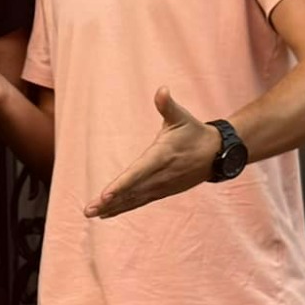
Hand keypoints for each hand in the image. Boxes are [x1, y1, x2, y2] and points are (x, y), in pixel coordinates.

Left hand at [85, 88, 222, 218]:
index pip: (137, 172)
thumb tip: (162, 90)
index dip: (121, 185)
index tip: (105, 195)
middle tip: (89, 210)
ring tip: (91, 213)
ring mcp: (161, 186)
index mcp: (162, 156)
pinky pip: (139, 202)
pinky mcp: (161, 192)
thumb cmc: (194, 132)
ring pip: (133, 199)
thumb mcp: (182, 116)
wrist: (216, 154)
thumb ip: (168, 106)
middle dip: (109, 201)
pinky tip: (106, 214)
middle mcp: (160, 175)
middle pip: (131, 191)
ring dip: (112, 208)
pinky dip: (122, 208)